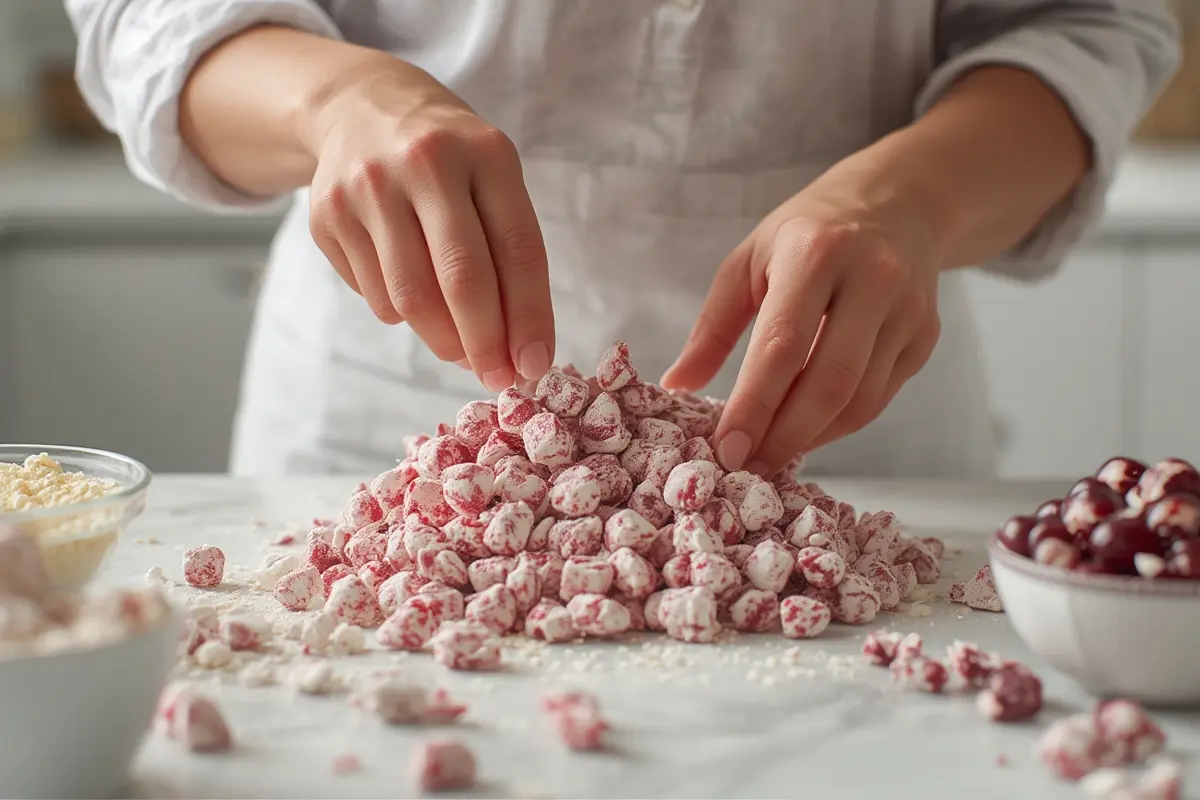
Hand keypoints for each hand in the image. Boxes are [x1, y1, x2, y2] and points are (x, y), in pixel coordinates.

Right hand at [303, 60, 552, 389]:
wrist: (363, 108)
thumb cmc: (450, 160)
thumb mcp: (493, 180)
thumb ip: (509, 254)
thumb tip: (515, 351)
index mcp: (485, 153)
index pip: (517, 249)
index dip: (529, 317)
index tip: (534, 365)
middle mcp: (424, 163)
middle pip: (461, 279)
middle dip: (485, 344)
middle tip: (497, 378)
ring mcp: (368, 188)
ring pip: (410, 298)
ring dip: (443, 341)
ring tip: (460, 350)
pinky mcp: (327, 215)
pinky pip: (375, 295)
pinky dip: (402, 314)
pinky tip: (414, 296)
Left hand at [662, 171, 942, 476]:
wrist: (898, 201)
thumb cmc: (808, 232)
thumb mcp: (749, 260)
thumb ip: (712, 326)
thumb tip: (677, 385)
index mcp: (815, 253)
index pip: (782, 346)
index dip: (754, 406)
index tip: (727, 448)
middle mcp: (871, 279)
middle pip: (829, 382)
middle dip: (784, 436)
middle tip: (747, 468)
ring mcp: (907, 310)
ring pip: (860, 400)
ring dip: (812, 438)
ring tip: (770, 454)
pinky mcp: (926, 335)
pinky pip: (879, 398)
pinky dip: (839, 425)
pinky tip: (806, 431)